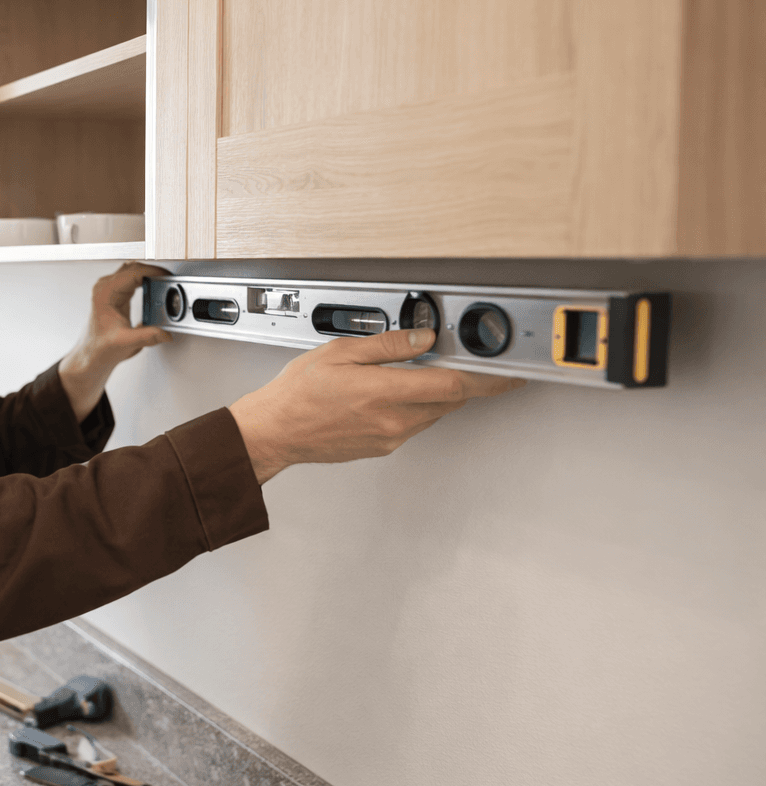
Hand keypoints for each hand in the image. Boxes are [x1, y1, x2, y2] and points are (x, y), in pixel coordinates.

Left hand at [59, 262, 174, 420]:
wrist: (91, 356)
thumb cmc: (99, 348)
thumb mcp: (126, 342)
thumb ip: (148, 336)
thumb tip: (165, 332)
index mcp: (105, 292)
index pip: (132, 272)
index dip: (152, 271)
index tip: (166, 276)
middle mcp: (106, 288)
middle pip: (133, 268)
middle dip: (153, 271)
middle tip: (169, 279)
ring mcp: (110, 290)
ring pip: (133, 271)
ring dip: (149, 275)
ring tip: (165, 283)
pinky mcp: (117, 296)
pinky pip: (133, 280)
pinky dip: (146, 282)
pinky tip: (155, 288)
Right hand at [229, 328, 525, 482]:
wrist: (276, 431)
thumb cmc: (298, 394)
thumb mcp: (341, 352)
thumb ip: (388, 345)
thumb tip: (423, 339)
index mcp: (384, 392)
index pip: (454, 384)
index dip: (489, 378)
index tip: (510, 372)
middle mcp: (393, 419)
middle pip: (450, 398)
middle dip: (461, 379)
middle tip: (463, 360)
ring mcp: (390, 436)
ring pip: (434, 411)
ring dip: (435, 392)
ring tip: (412, 373)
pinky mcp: (383, 446)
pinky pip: (414, 423)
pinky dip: (415, 406)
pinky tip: (391, 392)